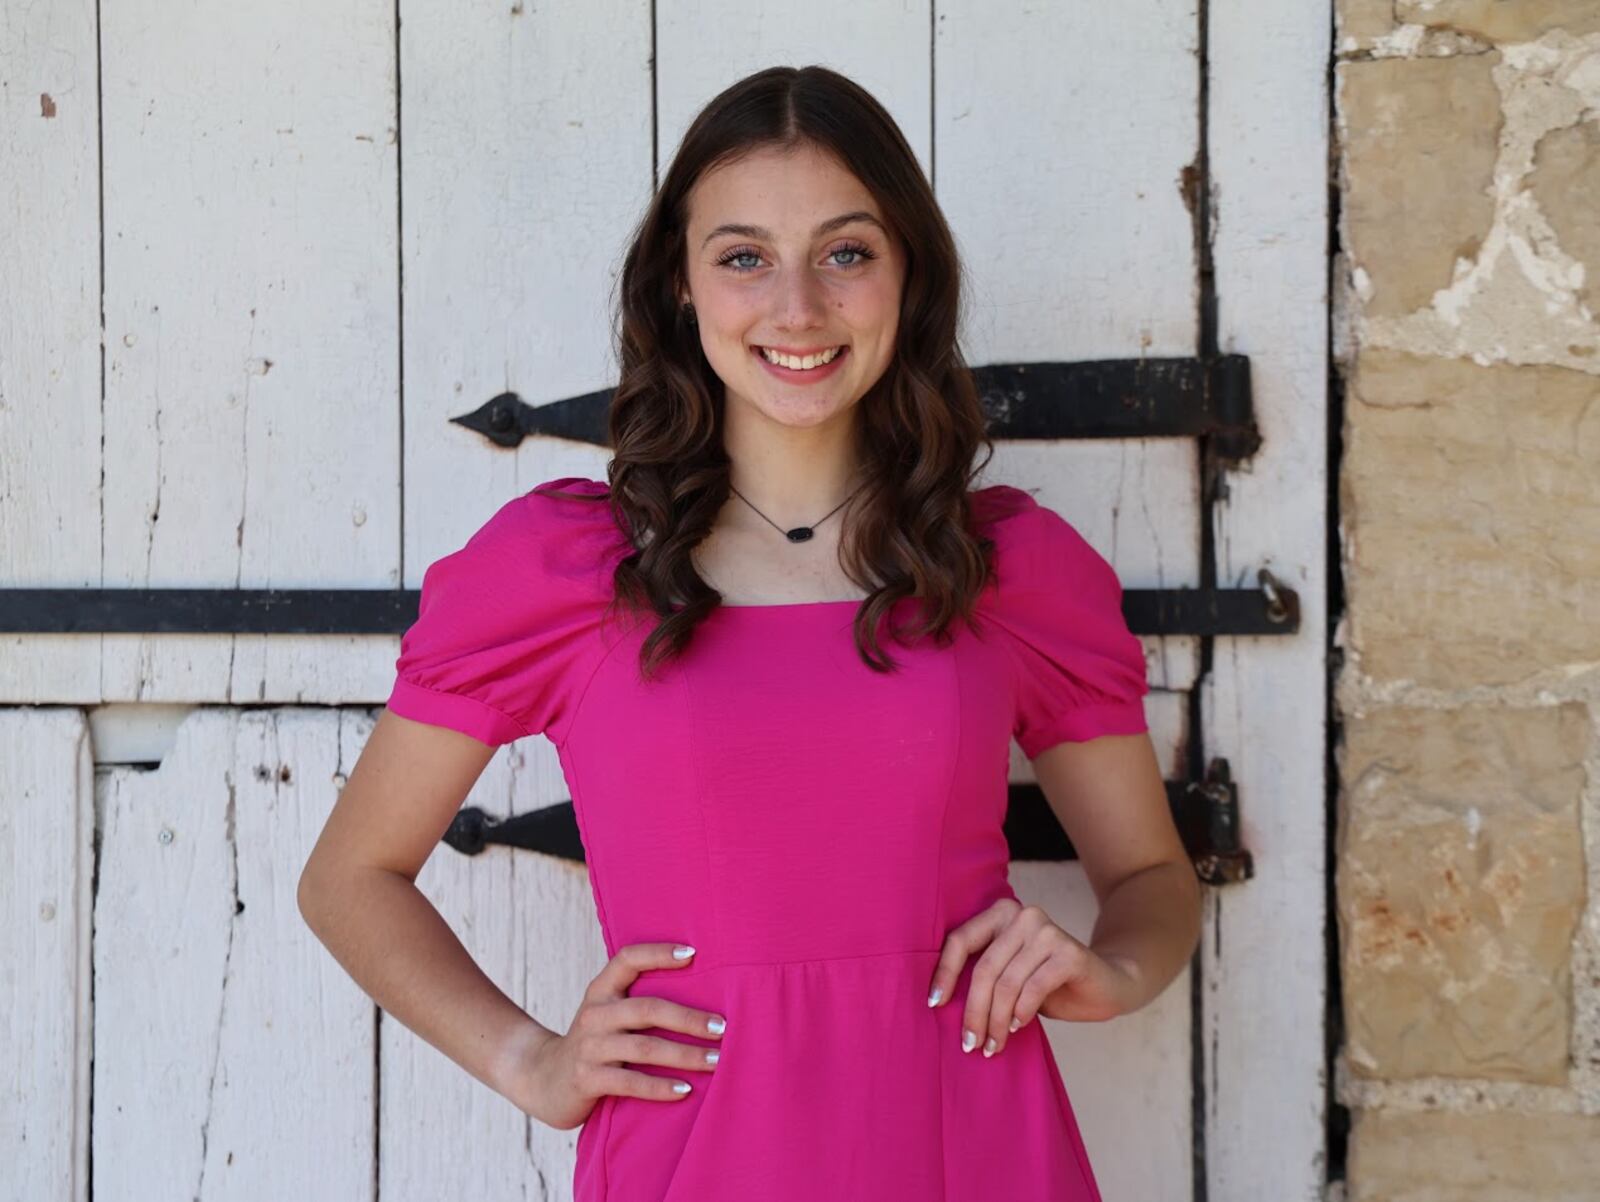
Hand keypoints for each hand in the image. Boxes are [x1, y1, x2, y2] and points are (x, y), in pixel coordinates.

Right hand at [504, 942, 726, 1129]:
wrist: (543, 1079)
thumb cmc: (594, 1042)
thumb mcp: (608, 1013)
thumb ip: (637, 999)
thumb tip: (701, 988)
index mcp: (601, 990)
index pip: (628, 959)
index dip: (658, 953)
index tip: (693, 953)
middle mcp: (595, 1013)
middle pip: (648, 1008)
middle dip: (689, 1018)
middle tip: (722, 1027)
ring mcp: (590, 1046)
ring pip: (645, 1047)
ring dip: (685, 1054)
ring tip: (715, 1060)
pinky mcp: (587, 1078)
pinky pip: (631, 1082)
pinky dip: (661, 1087)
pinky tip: (686, 1090)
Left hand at [926, 899, 1142, 1057]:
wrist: (1106, 985)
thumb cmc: (1049, 984)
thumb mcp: (1010, 976)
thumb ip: (985, 976)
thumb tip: (939, 1003)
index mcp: (1001, 913)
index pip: (961, 940)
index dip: (944, 974)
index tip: (934, 1004)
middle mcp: (1023, 915)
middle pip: (984, 968)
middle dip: (974, 1011)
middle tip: (970, 1044)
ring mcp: (1047, 931)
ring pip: (1007, 983)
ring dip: (996, 1021)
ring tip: (994, 1045)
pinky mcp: (1069, 952)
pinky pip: (1033, 988)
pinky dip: (1021, 1012)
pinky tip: (1018, 1026)